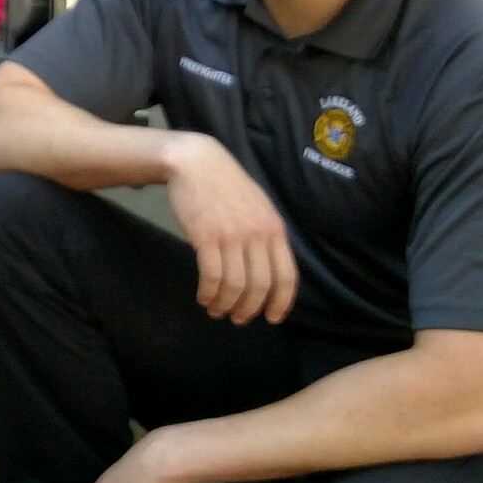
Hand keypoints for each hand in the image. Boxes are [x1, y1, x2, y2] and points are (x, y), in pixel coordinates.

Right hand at [164, 133, 297, 323]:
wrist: (196, 163)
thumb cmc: (227, 186)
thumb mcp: (258, 208)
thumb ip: (265, 237)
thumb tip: (267, 273)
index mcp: (275, 230)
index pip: (287, 276)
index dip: (281, 303)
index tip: (272, 318)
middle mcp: (258, 235)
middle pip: (260, 286)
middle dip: (249, 309)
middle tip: (238, 319)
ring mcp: (232, 236)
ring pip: (235, 286)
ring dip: (225, 305)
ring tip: (216, 310)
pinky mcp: (206, 237)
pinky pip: (212, 276)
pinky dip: (208, 293)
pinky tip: (203, 297)